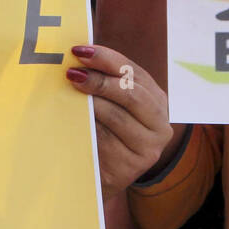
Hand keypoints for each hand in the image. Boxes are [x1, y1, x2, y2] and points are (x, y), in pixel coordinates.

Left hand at [66, 45, 170, 198]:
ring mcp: (148, 148)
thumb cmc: (105, 132)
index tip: (79, 52)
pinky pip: (103, 141)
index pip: (133, 72)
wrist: (101, 176)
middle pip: (130, 94)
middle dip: (99, 80)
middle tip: (72, 73)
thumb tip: (77, 57)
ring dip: (89, 103)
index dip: (106, 59)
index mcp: (157, 101)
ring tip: (68, 94)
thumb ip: (105, 82)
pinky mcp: (130, 168)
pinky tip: (71, 121)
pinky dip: (85, 128)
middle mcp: (160, 124)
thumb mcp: (112, 105)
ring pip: (116, 116)